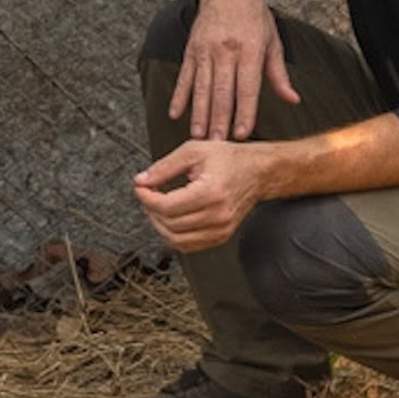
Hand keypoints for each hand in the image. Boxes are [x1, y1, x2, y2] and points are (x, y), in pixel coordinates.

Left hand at [134, 139, 265, 251]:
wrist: (257, 172)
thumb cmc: (230, 159)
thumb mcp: (193, 152)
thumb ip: (164, 167)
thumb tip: (141, 181)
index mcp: (211, 192)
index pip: (167, 207)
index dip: (147, 198)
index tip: (140, 188)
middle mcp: (218, 215)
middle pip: (170, 224)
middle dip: (151, 210)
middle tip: (148, 194)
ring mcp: (221, 229)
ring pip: (177, 239)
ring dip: (160, 225)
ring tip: (157, 207)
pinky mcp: (221, 236)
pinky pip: (189, 246)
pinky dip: (173, 235)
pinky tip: (170, 219)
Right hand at [170, 0, 297, 140]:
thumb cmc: (254, 17)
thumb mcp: (272, 40)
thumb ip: (278, 73)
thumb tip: (293, 100)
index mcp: (250, 50)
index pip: (247, 87)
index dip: (244, 111)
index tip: (241, 133)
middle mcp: (226, 51)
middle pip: (222, 91)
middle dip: (219, 119)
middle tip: (217, 144)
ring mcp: (205, 51)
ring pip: (201, 88)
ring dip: (199, 114)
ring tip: (198, 136)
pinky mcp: (191, 50)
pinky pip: (184, 77)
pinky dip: (179, 97)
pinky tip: (175, 114)